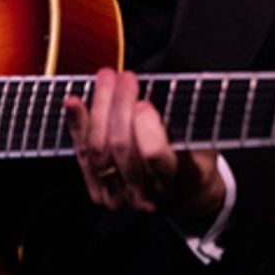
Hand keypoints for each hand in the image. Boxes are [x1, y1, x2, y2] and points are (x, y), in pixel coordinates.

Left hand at [65, 68, 225, 223]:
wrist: (186, 195)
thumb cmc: (196, 160)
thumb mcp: (201, 140)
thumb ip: (181, 121)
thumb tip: (154, 91)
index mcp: (176, 181)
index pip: (153, 154)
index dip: (144, 125)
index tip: (144, 103)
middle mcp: (145, 194)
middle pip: (120, 146)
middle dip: (119, 105)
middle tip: (126, 78)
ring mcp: (118, 196)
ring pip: (98, 148)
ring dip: (99, 107)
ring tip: (107, 78)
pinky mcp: (98, 191)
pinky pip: (83, 153)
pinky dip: (77, 124)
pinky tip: (73, 102)